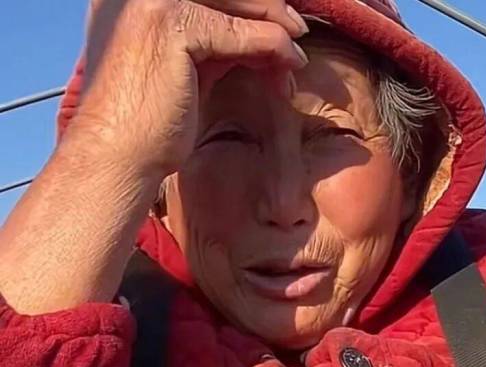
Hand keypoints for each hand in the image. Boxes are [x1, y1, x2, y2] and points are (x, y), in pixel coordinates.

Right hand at [67, 0, 308, 177]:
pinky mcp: (169, 22)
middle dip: (265, 8)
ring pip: (235, 3)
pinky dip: (270, 47)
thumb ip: (213, 40)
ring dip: (274, 26)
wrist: (115, 157)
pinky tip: (287, 64)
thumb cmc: (148, 122)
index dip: (247, 4)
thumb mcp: (185, 66)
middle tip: (296, 31)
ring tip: (294, 55)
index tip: (278, 19)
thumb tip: (263, 29)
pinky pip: (239, 31)